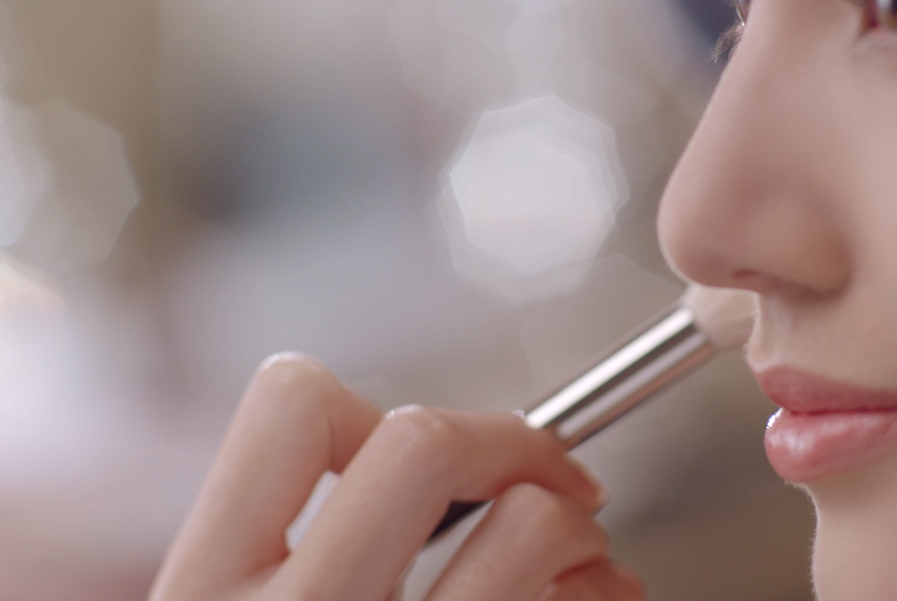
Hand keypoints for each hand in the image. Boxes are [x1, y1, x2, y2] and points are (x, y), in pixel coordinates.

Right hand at [149, 353, 644, 600]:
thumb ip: (300, 546)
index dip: (364, 404)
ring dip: (575, 523)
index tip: (412, 443)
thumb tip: (465, 460)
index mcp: (203, 591)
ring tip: (584, 548)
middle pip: (425, 441)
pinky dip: (606, 590)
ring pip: (528, 526)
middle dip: (512, 439)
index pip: (290, 406)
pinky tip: (599, 598)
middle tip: (550, 469)